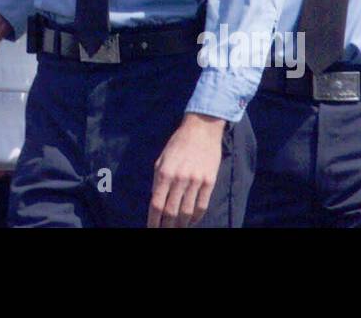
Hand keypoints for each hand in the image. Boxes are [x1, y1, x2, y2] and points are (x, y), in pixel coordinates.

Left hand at [148, 113, 225, 227]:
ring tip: (177, 229)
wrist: (202, 129)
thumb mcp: (162, 158)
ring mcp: (196, 180)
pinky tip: (191, 221)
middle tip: (163, 232)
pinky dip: (196, 217)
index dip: (153, 220)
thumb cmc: (178, 143)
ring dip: (181, 225)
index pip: (156, 204)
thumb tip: (155, 200)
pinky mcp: (209, 181)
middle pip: (171, 212)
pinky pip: (202, 205)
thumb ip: (158, 179)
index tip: (151, 229)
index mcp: (164, 172)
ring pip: (187, 212)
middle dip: (166, 226)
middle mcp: (179, 178)